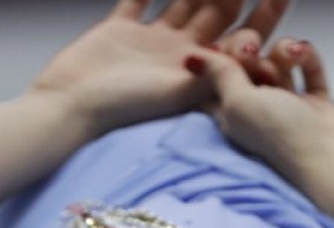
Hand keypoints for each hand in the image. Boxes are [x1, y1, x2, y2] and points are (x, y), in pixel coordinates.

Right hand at [30, 0, 290, 134]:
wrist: (70, 109)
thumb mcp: (179, 93)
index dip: (262, 19)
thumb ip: (215, 71)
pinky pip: (137, 0)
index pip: (239, 41)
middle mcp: (177, 56)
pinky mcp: (117, 31)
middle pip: (217, 17)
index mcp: (197, 73)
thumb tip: (250, 51)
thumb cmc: (123, 109)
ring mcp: (148, 42)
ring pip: (183, 1)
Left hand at [189, 40, 333, 187]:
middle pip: (246, 68)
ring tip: (291, 56)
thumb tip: (193, 59)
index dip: (218, 58)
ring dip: (282, 53)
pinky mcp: (315, 107)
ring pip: (277, 66)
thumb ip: (219, 75)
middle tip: (257, 55)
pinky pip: (307, 71)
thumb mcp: (238, 102)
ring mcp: (286, 109)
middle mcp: (254, 113)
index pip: (214, 79)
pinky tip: (305, 53)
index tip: (229, 50)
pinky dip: (307, 59)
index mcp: (228, 116)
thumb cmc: (282, 136)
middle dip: (252, 52)